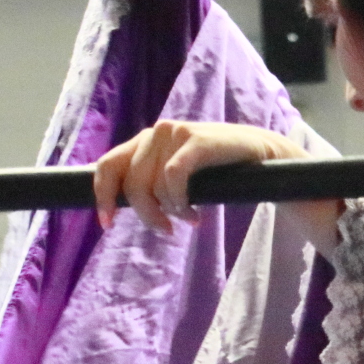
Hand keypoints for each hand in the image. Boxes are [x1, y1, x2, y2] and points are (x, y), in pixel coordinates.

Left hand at [92, 120, 341, 248]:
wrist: (260, 156)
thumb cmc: (216, 172)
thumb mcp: (176, 177)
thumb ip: (151, 185)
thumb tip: (122, 208)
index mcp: (144, 142)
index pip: (107, 165)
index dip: (103, 196)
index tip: (107, 224)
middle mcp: (155, 133)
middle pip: (131, 185)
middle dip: (147, 215)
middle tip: (167, 231)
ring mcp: (175, 132)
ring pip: (154, 187)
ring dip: (172, 211)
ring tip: (191, 218)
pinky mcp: (195, 140)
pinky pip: (174, 179)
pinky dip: (181, 202)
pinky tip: (195, 212)